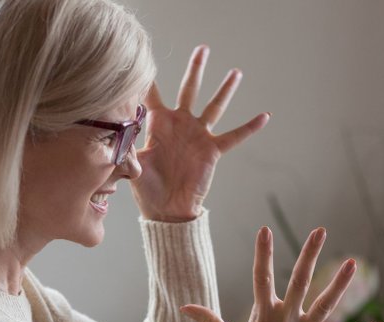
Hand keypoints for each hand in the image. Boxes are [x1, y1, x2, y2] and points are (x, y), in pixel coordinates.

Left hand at [131, 45, 268, 221]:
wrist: (167, 210)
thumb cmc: (147, 189)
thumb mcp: (133, 165)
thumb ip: (127, 148)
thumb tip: (118, 139)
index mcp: (158, 125)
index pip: (150, 95)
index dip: (146, 79)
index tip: (144, 58)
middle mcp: (180, 125)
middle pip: (189, 89)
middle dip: (196, 69)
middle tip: (203, 49)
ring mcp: (198, 135)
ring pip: (214, 106)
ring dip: (225, 90)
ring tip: (236, 72)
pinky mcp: (212, 150)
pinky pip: (234, 136)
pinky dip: (249, 127)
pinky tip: (265, 116)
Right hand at [181, 227, 383, 321]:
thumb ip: (208, 321)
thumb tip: (185, 307)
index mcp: (262, 315)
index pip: (261, 277)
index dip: (262, 253)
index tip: (264, 230)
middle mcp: (285, 321)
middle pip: (299, 282)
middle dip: (309, 254)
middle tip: (320, 230)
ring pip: (325, 306)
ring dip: (339, 284)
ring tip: (352, 263)